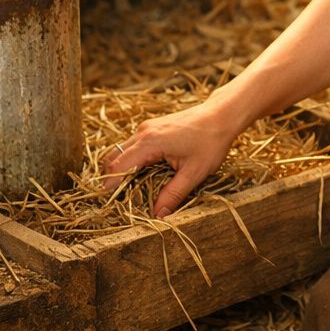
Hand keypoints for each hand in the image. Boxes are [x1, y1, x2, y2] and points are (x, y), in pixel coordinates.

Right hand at [99, 102, 236, 217]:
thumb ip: (173, 194)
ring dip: (121, 169)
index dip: (110, 185)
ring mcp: (146, 127)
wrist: (221, 115)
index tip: (108, 203)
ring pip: (120, 151)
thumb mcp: (194, 173)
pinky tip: (143, 174)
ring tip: (130, 189)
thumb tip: (158, 215)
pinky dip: (131, 160)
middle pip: (112, 158)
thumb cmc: (211, 141)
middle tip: (119, 199)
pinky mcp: (151, 127)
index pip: (118, 166)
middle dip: (112, 178)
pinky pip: (132, 145)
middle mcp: (142, 132)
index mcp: (149, 142)